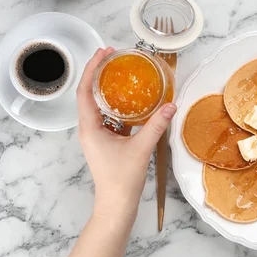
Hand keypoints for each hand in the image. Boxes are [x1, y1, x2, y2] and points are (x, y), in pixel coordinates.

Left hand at [77, 48, 176, 218]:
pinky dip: (118, 105)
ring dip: (108, 88)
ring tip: (121, 73)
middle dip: (99, 73)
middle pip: (89, 94)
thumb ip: (156, 125)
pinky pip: (110, 117)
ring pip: (99, 105)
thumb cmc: (122, 179)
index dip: (92, 69)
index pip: (85, 91)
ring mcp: (97, 135)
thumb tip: (171, 105)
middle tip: (113, 56)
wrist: (117, 204)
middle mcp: (90, 129)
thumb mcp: (141, 148)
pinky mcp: (107, 141)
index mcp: (90, 128)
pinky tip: (133, 101)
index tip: (103, 53)